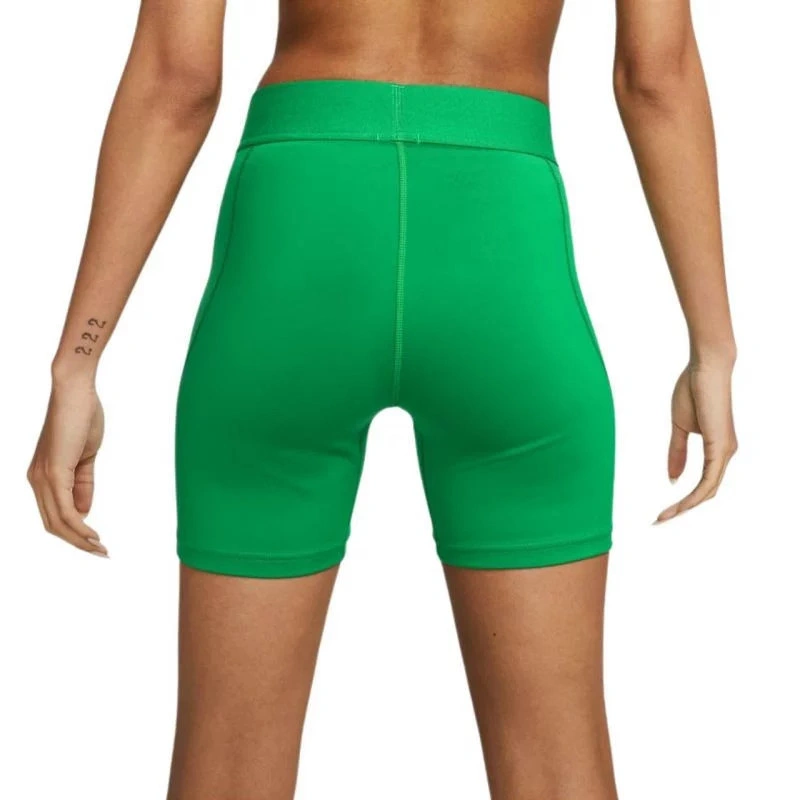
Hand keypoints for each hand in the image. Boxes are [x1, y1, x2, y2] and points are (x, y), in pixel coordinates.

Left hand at [28, 377, 107, 555]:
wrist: (75, 392)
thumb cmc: (81, 416)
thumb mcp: (85, 457)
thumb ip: (83, 484)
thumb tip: (83, 511)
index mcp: (43, 476)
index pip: (54, 514)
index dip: (73, 532)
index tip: (95, 541)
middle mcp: (37, 480)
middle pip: (52, 524)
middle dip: (77, 542)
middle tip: (100, 552)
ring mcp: (43, 477)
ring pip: (57, 522)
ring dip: (79, 540)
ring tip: (100, 548)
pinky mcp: (54, 473)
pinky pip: (64, 510)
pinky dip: (78, 527)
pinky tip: (92, 535)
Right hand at [656, 358, 736, 522]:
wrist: (706, 367)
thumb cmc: (694, 389)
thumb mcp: (680, 427)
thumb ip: (677, 452)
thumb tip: (673, 478)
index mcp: (718, 449)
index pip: (703, 484)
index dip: (684, 501)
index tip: (662, 511)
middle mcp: (725, 454)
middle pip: (707, 493)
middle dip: (683, 510)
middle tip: (659, 521)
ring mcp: (725, 451)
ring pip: (708, 491)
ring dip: (686, 507)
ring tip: (664, 517)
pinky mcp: (721, 447)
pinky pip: (708, 481)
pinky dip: (694, 496)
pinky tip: (679, 504)